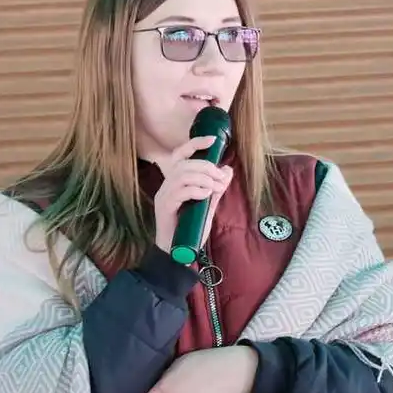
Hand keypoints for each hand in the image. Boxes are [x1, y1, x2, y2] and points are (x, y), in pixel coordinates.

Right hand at [152, 136, 233, 252]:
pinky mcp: (164, 207)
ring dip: (203, 178)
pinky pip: (180, 191)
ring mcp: (164, 195)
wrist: (178, 252)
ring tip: (214, 188)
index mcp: (175, 181)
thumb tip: (227, 169)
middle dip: (206, 166)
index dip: (195, 144)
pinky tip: (206, 196)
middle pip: (184, 164)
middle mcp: (166, 185)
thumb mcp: (207, 205)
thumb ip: (216, 188)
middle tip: (220, 177)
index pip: (181, 154)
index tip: (213, 140)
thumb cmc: (190, 229)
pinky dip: (196, 190)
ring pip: (182, 175)